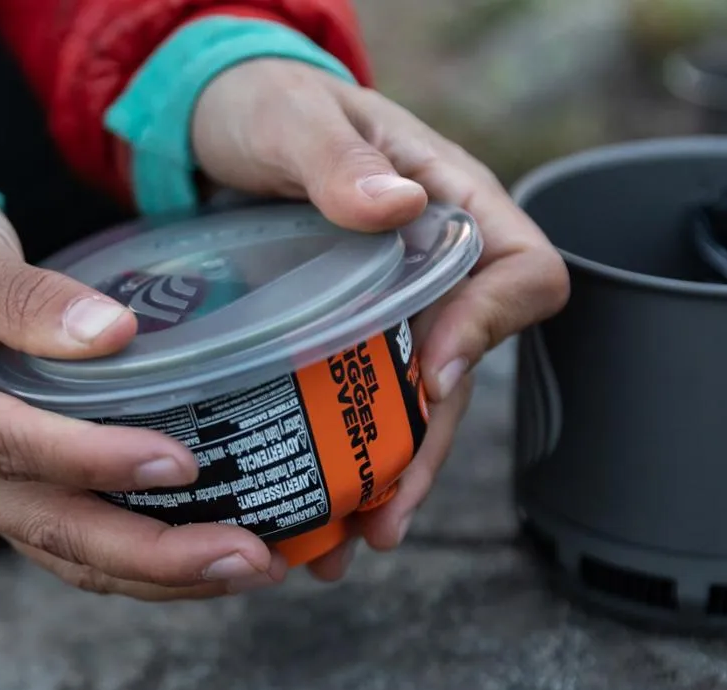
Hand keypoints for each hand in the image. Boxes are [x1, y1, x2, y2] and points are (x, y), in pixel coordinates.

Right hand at [0, 175, 288, 599]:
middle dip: (152, 553)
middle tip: (246, 557)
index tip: (180, 462)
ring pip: (64, 551)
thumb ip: (22, 293)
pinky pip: (70, 538)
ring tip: (251, 567)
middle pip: (44, 525)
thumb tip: (112, 336)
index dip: (93, 461)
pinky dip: (140, 554)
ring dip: (158, 571)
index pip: (5, 446)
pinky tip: (208, 553)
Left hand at [192, 58, 570, 579]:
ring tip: (343, 547)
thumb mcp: (291, 118)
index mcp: (449, 202)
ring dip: (387, 480)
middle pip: (464, 369)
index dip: (489, 329)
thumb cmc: (263, 104)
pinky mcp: (345, 340)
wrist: (207, 127)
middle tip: (385, 519)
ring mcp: (391, 310)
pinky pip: (362, 410)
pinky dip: (343, 465)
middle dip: (430, 449)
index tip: (431, 377)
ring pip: (414, 408)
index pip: (519, 270)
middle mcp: (434, 268)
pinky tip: (312, 516)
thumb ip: (338, 159)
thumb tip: (396, 205)